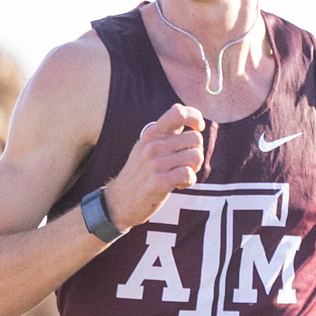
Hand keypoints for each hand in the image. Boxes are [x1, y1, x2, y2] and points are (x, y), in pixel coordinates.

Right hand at [103, 103, 206, 231]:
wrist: (118, 202)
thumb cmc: (138, 175)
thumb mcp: (144, 147)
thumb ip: (164, 133)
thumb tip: (187, 118)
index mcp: (150, 133)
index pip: (178, 112)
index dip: (195, 117)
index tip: (198, 128)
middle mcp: (153, 145)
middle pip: (195, 138)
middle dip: (197, 152)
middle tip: (186, 165)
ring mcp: (155, 163)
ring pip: (196, 156)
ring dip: (194, 169)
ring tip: (182, 176)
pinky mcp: (159, 182)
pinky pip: (189, 174)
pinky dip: (190, 181)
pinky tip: (179, 185)